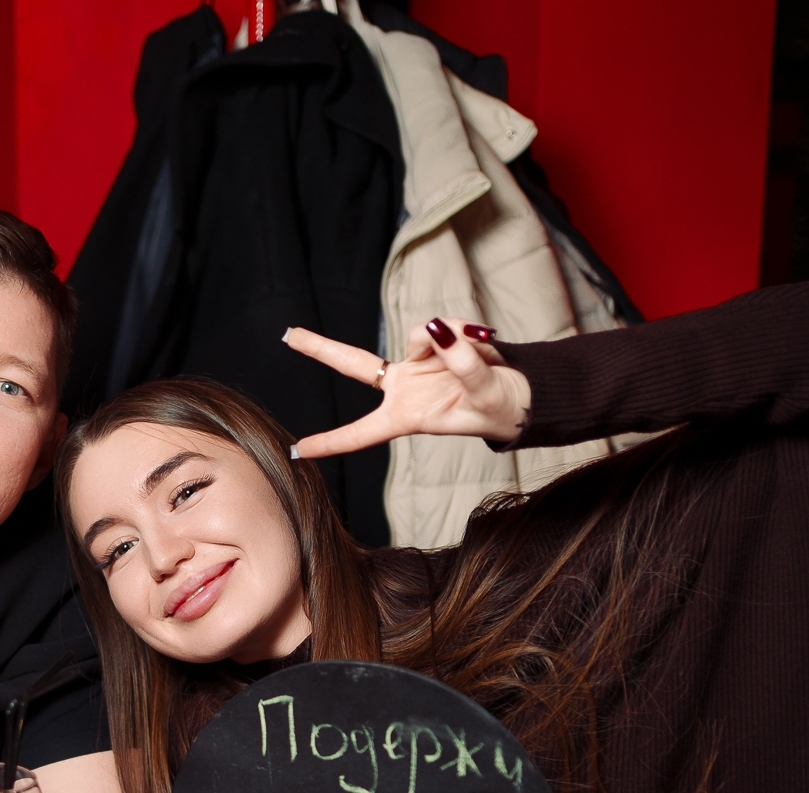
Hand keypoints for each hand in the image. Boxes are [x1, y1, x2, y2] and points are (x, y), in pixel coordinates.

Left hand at [283, 318, 530, 458]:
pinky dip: (464, 330)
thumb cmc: (497, 409)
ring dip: (450, 336)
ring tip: (482, 348)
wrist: (520, 395)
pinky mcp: (436, 343)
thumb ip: (462, 363)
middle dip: (321, 348)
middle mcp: (403, 388)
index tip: (297, 451)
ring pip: (419, 334)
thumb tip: (439, 328)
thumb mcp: (483, 395)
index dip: (330, 442)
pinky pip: (443, 325)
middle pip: (355, 365)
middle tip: (288, 335)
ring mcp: (417, 364)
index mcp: (405, 417)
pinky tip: (484, 341)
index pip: (361, 433)